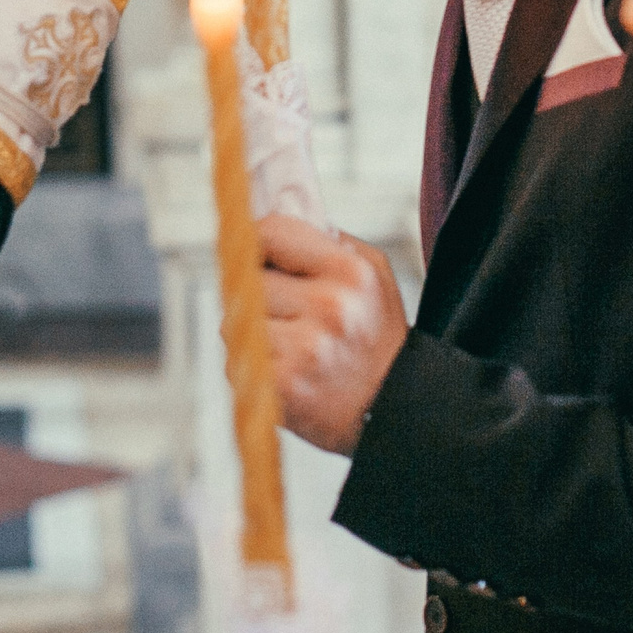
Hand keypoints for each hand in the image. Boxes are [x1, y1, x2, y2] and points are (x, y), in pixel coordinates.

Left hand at [256, 212, 407, 454]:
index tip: (261, 254)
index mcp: (351, 273)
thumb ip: (328, 242)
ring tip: (291, 344)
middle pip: (249, 277)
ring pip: (236, 319)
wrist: (395, 412)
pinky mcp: (282, 386)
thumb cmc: (378, 339)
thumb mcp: (374, 276)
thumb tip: (272, 219)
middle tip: (288, 312)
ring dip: (253, 330)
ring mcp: (304, 349)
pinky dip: (253, 364)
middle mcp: (329, 307)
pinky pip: (237, 359)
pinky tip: (287, 371)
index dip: (260, 242)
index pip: (271, 232)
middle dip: (260, 291)